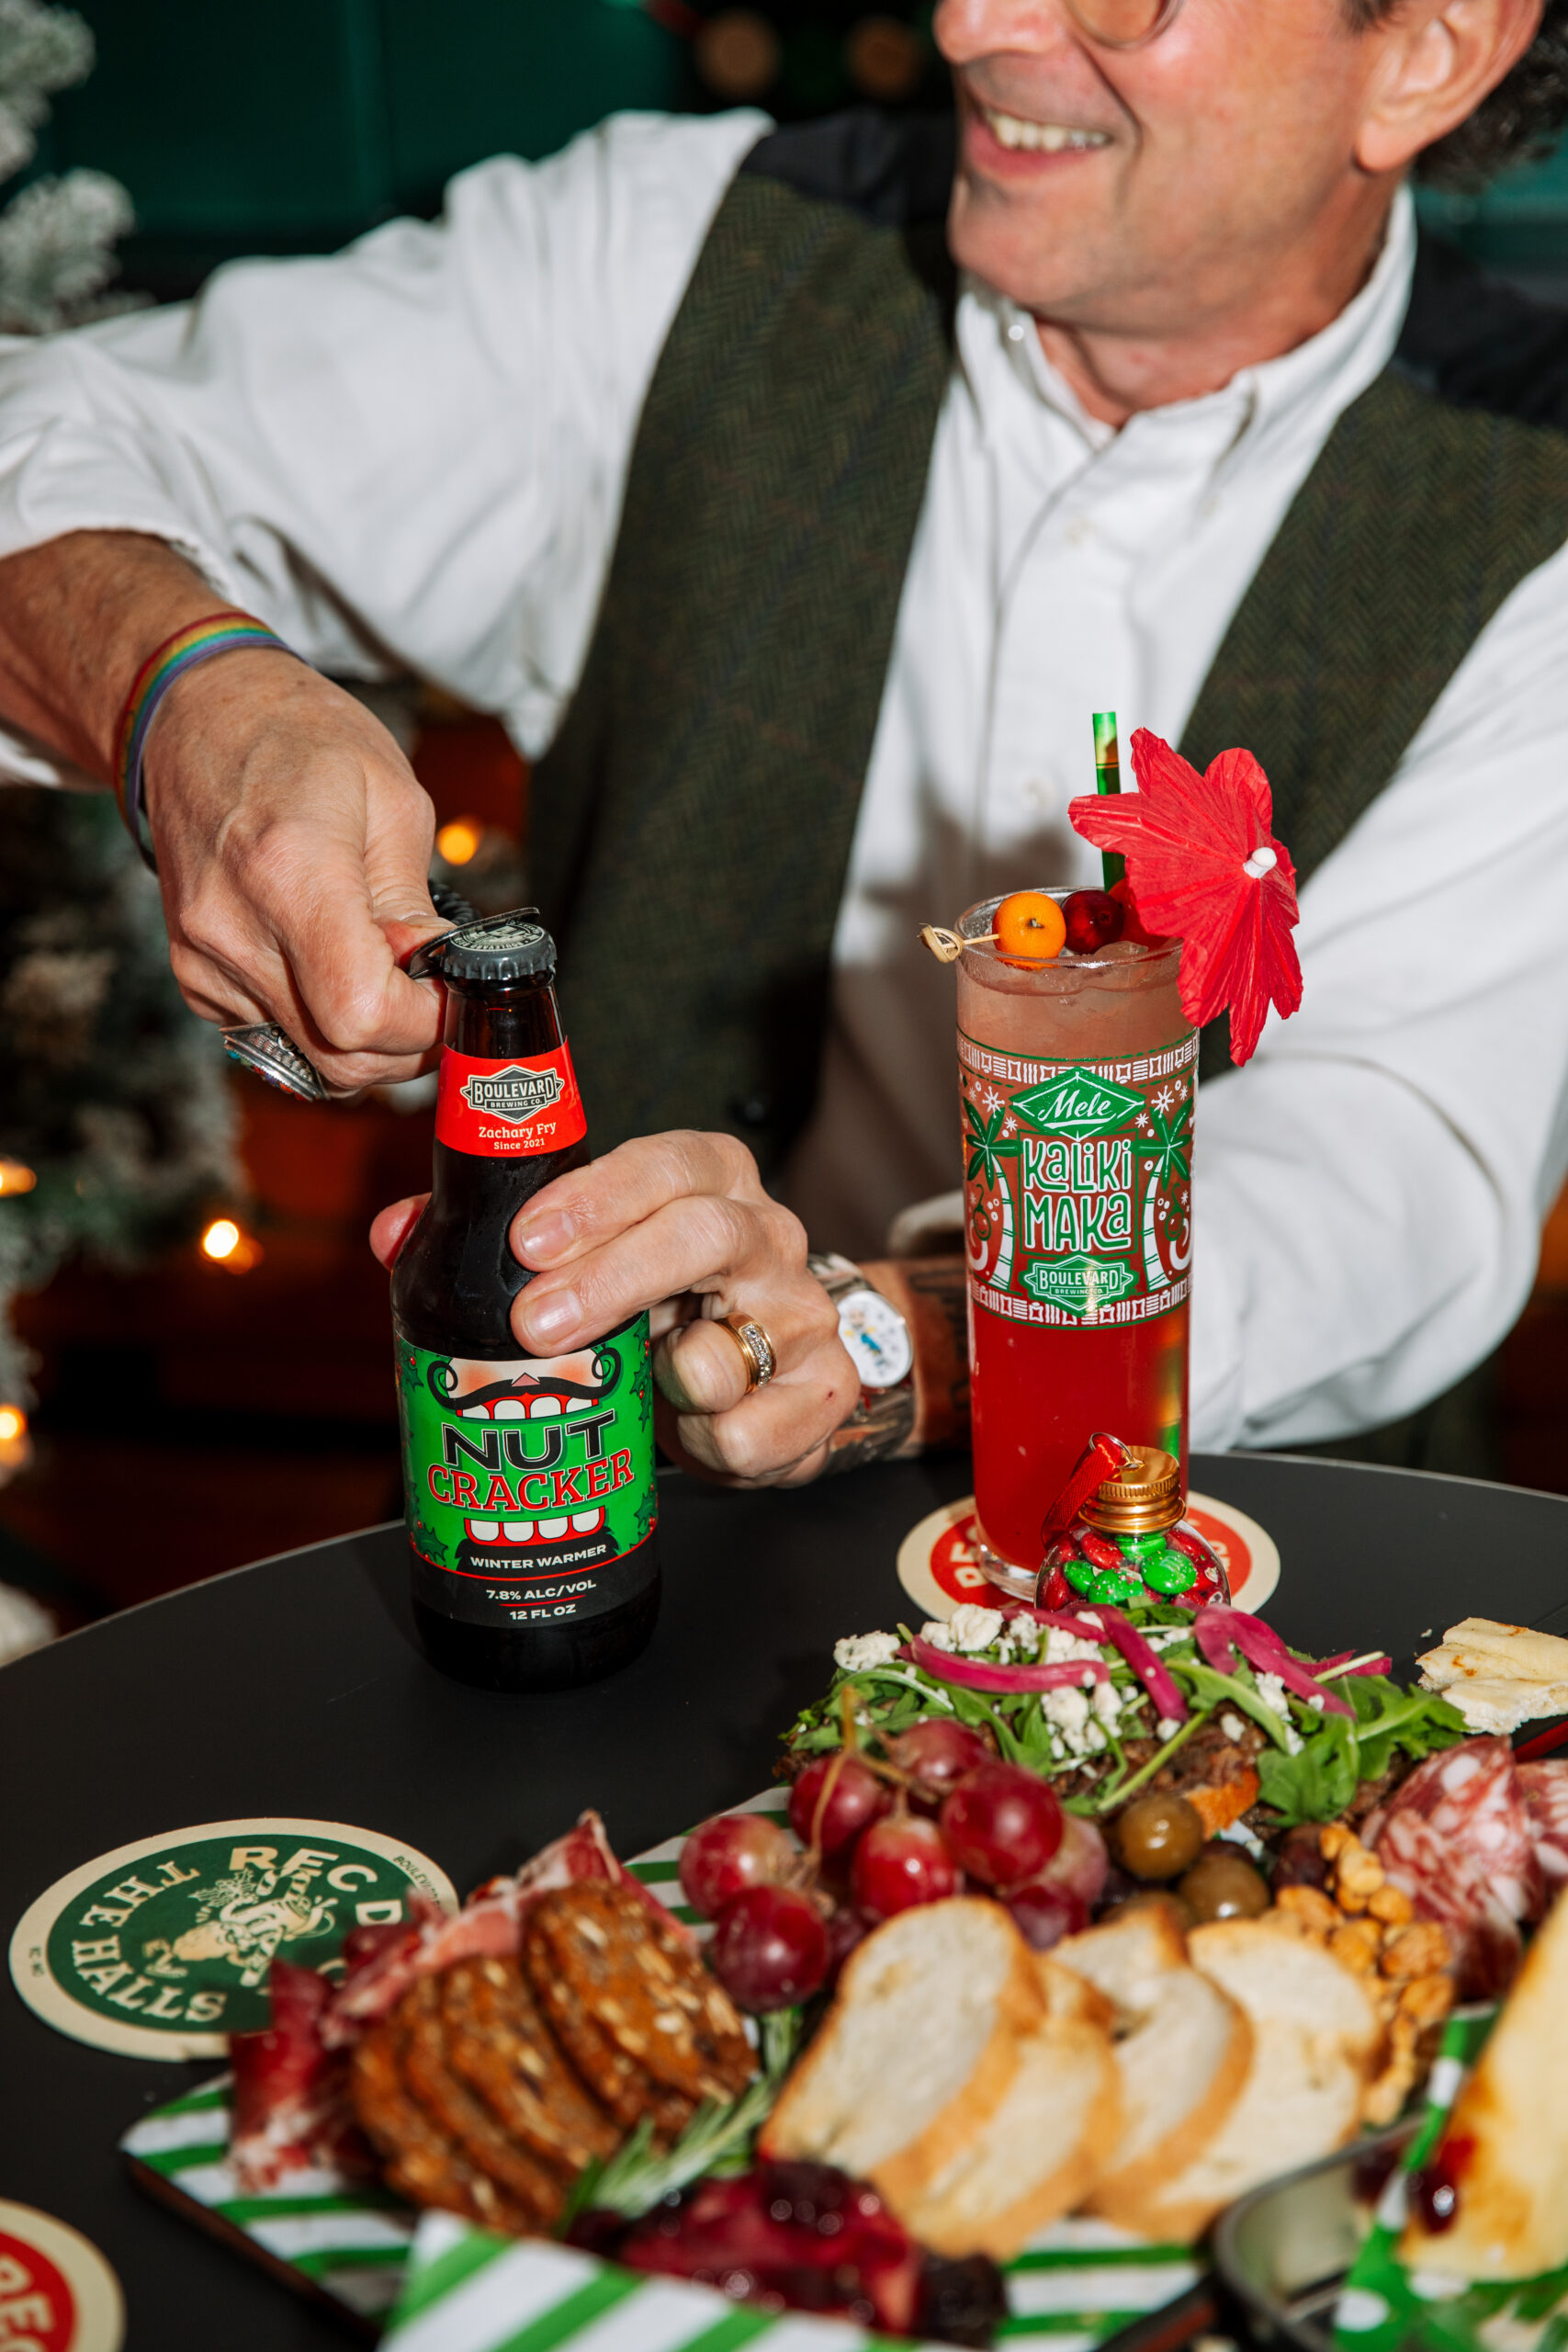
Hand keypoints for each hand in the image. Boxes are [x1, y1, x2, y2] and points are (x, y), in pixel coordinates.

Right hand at [0, 531, 446, 1092]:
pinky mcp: (193, 976)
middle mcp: (234, 929)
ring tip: (392, 980)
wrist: (196, 718)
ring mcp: (204, 959)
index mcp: (291, 871)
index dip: (425, 1022)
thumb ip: (415, 903)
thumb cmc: (297, 738)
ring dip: (369, 1042)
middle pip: (339, 1056)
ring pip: (310, 1062)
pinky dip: (322, 1027)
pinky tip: (338, 971)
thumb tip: (437, 976)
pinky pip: (276, 1039)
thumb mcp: (391, 799)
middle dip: (408, 1044)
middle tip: (437, 995)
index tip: (453, 991)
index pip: (363, 1012)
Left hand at [370, 1133, 859, 1484]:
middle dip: (612, 1279)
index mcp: (709, 1180)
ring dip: (673, 1377)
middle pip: (704, 1233)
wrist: (771, 1373)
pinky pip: (763, 1429)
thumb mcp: (590, 1258)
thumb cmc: (664, 1301)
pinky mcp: (827, 1391)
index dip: (596, 1197)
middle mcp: (767, 1234)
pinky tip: (695, 1432)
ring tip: (645, 1386)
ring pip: (736, 1347)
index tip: (525, 1241)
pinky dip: (719, 1442)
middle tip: (533, 1327)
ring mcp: (804, 1311)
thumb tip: (394, 1234)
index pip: (666, 1162)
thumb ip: (489, 1240)